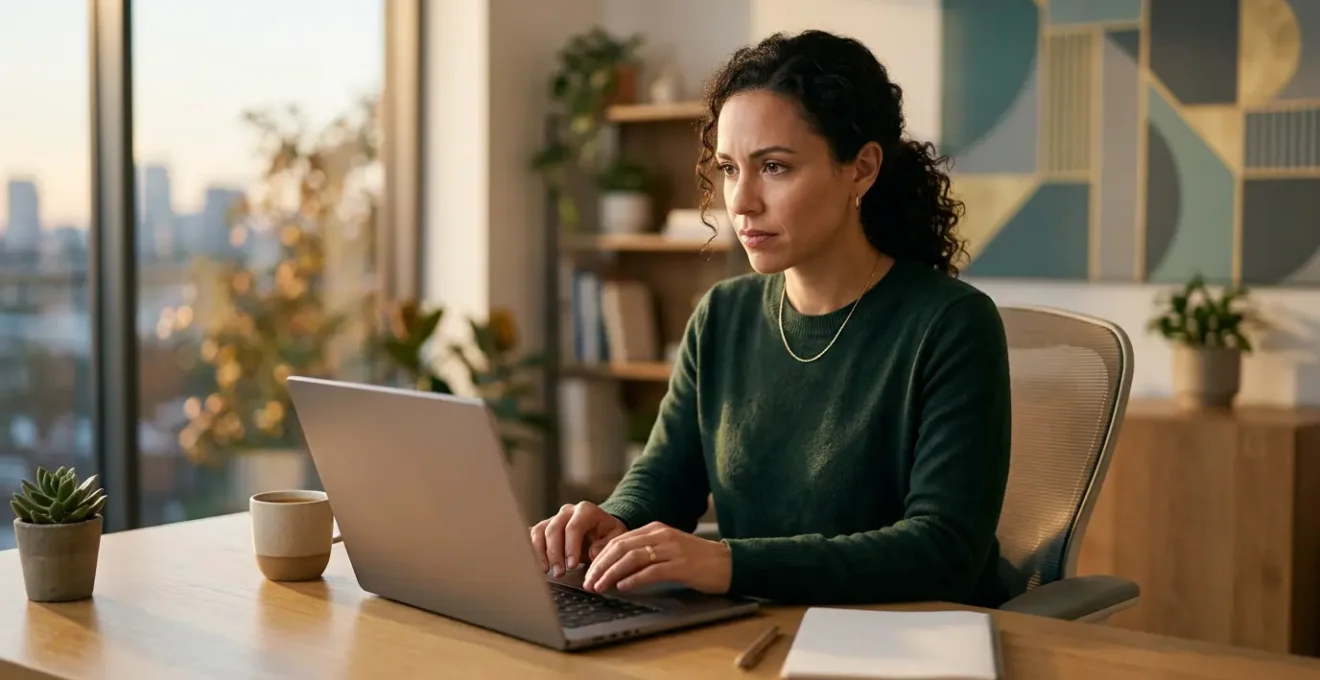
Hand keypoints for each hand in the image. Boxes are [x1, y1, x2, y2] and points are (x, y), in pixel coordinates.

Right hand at [530, 502, 626, 576]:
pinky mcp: (546, 526)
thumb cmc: (608, 533)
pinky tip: (540, 565)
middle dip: (555, 553)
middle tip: (559, 572)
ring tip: (547, 571)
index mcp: (586, 510)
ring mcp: (555, 517)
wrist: (602, 528)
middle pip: (554, 529)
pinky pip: (534, 535)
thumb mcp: (615, 537)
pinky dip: (534, 550)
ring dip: (542, 553)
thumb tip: (592, 552)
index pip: (574, 526)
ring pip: (541, 531)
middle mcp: (568, 511)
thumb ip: (606, 544)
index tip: (572, 565)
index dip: (571, 547)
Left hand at [582, 522, 731, 594]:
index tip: (588, 573)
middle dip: (600, 566)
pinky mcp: (682, 565)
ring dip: (612, 573)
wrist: (728, 563)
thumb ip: (644, 553)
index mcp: (655, 529)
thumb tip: (615, 567)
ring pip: (632, 557)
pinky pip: (652, 570)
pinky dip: (634, 578)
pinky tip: (623, 586)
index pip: (618, 540)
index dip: (600, 557)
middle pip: (621, 547)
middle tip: (589, 582)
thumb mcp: (667, 549)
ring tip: (600, 586)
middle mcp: (661, 535)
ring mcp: (672, 549)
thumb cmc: (696, 560)